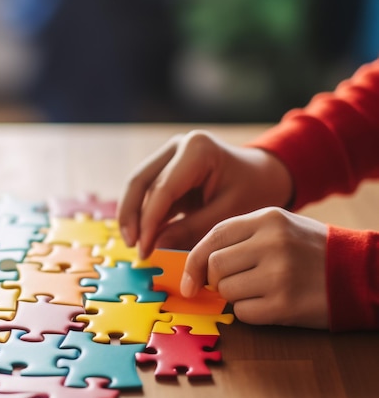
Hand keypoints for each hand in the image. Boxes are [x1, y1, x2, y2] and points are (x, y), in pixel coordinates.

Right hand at [118, 130, 293, 257]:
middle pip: (140, 182)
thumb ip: (192, 230)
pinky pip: (147, 192)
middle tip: (133, 247)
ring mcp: (170, 155)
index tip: (145, 250)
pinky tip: (144, 238)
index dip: (149, 222)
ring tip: (135, 246)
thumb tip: (155, 247)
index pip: (162, 189)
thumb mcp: (228, 213)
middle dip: (131, 217)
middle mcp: (178, 146)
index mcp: (197, 150)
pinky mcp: (167, 169)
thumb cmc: (254, 191)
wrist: (265, 176)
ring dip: (132, 216)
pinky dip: (144, 215)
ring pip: (138, 186)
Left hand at [181, 207, 328, 327]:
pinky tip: (272, 304)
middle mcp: (272, 243)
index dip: (194, 260)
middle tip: (231, 284)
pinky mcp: (285, 304)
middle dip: (215, 280)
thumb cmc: (311, 251)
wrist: (362, 273)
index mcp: (268, 218)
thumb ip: (240, 238)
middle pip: (214, 266)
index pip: (213, 237)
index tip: (190, 279)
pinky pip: (243, 313)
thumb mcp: (279, 228)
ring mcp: (279, 274)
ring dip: (235, 296)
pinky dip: (250, 313)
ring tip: (262, 290)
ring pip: (226, 291)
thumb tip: (196, 266)